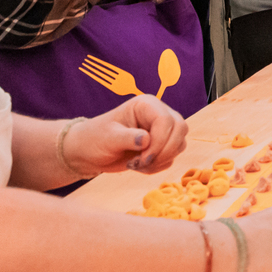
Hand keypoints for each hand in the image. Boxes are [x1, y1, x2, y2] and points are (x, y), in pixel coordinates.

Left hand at [64, 96, 187, 175]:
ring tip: (137, 164)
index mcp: (146, 105)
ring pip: (180, 144)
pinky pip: (171, 158)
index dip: (159, 141)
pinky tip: (139, 166)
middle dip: (164, 151)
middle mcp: (158, 114)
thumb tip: (146, 140)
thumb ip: (127, 138)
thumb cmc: (95, 139)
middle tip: (142, 163)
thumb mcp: (108, 138)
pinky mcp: (162, 145)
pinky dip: (157, 166)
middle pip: (180, 129)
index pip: (166, 120)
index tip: (143, 158)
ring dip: (161, 160)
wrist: (90, 152)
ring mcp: (162, 130)